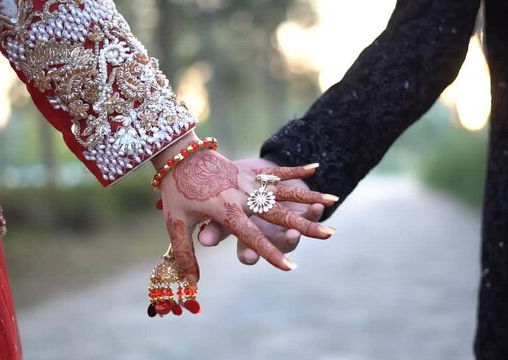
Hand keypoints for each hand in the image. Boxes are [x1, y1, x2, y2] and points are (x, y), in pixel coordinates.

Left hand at [152, 132, 337, 287]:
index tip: (291, 268)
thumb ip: (184, 253)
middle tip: (328, 235)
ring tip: (332, 201)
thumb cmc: (176, 190)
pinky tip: (317, 167)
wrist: (179, 153)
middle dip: (306, 226)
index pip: (254, 239)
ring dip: (309, 197)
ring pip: (286, 191)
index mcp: (226, 212)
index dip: (272, 255)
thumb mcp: (176, 222)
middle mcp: (244, 198)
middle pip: (280, 215)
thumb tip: (189, 282)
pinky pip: (277, 171)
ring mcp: (251, 182)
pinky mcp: (253, 169)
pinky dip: (296, 169)